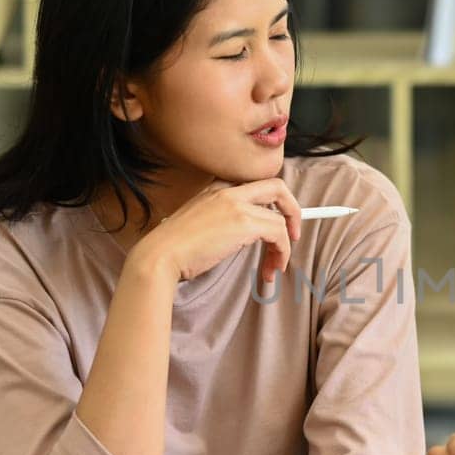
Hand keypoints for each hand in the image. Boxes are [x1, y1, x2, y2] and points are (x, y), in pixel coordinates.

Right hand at [136, 178, 302, 286]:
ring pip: (280, 219)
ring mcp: (237, 204)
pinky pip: (279, 233)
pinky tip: (271, 268)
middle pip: (277, 187)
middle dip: (293, 211)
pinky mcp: (244, 222)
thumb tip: (243, 234)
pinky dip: (281, 252)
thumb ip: (221, 219)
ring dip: (284, 246)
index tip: (279, 221)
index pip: (255, 186)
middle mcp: (228, 190)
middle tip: (293, 234)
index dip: (273, 203)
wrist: (160, 256)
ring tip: (274, 267)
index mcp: (216, 187)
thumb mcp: (199, 222)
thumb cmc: (175, 248)